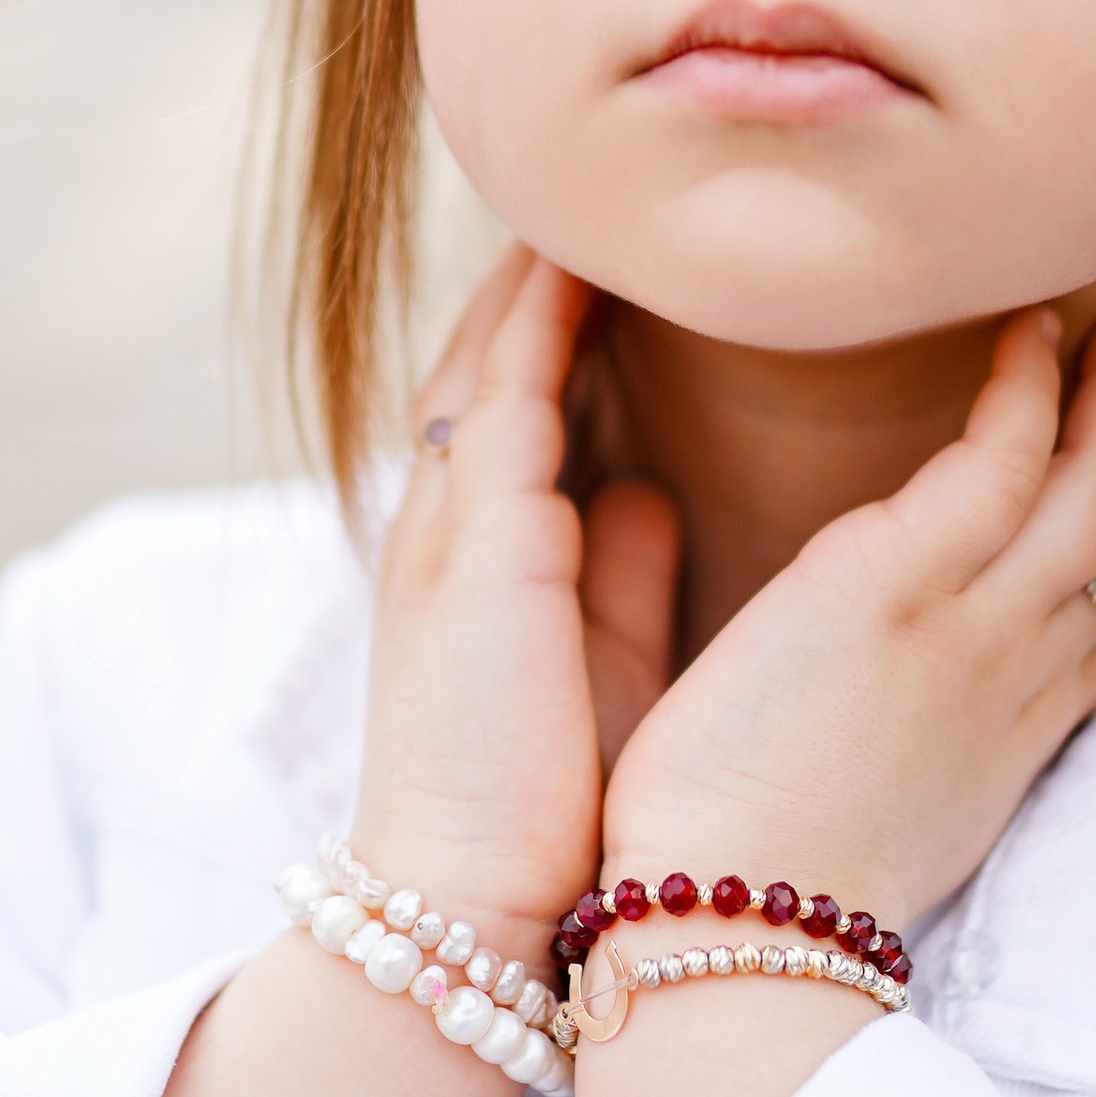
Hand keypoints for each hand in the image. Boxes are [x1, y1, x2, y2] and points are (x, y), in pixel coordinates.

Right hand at [350, 250, 682, 954]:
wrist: (473, 910)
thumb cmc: (543, 813)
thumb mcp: (593, 665)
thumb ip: (614, 573)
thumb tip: (647, 492)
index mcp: (474, 565)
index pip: (507, 408)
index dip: (552, 325)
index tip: (612, 251)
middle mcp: (447, 532)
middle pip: (483, 361)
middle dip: (532, 279)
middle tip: (597, 187)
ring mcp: (451, 533)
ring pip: (486, 358)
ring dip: (535, 274)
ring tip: (591, 189)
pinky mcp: (481, 549)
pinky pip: (504, 396)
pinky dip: (539, 321)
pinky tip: (584, 258)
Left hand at [600, 303, 1095, 930]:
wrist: (727, 941)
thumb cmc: (755, 886)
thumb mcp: (864, 807)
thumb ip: (888, 728)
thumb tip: (862, 685)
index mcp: (1004, 738)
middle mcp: (1017, 682)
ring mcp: (972, 632)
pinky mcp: (899, 589)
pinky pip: (1004, 459)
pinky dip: (1034, 387)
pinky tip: (1033, 330)